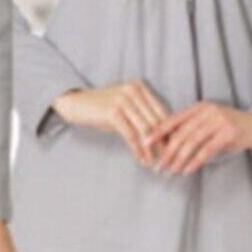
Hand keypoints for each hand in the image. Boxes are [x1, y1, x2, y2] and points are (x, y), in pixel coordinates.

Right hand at [53, 81, 168, 166]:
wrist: (75, 104)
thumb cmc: (102, 109)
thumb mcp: (125, 107)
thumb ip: (142, 115)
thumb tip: (163, 136)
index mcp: (140, 87)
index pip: (162, 111)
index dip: (170, 132)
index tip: (175, 148)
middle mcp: (134, 91)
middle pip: (156, 121)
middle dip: (164, 143)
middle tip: (169, 160)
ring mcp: (123, 101)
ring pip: (145, 130)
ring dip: (152, 150)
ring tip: (155, 163)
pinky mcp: (113, 113)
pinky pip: (131, 136)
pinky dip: (138, 150)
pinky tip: (141, 160)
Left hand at [143, 103, 251, 175]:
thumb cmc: (232, 128)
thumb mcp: (210, 124)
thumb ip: (192, 130)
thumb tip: (168, 147)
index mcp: (199, 108)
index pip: (173, 119)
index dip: (157, 131)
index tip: (143, 143)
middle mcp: (207, 111)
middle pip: (180, 134)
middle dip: (167, 152)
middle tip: (157, 166)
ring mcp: (218, 121)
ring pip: (191, 142)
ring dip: (179, 159)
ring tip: (170, 171)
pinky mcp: (228, 132)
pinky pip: (206, 149)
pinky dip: (195, 161)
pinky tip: (187, 170)